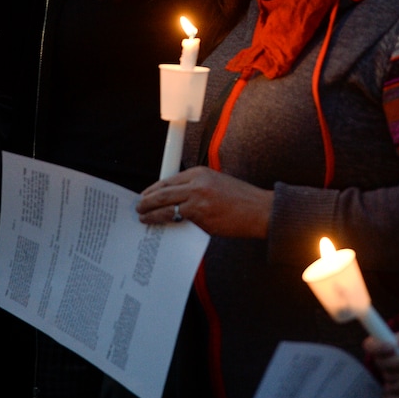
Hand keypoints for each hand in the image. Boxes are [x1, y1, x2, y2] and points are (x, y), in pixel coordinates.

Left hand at [137, 166, 272, 238]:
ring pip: (165, 206)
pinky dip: (165, 222)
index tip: (146, 194)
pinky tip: (158, 225)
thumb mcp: (217, 183)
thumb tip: (176, 199)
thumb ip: (197, 188)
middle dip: (147, 200)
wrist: (259, 211)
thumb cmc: (242, 200)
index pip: (169, 179)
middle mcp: (197, 183)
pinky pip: (177, 219)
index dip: (154, 188)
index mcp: (200, 172)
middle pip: (163, 191)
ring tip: (143, 217)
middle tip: (138, 206)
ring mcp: (197, 200)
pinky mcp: (200, 216)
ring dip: (151, 212)